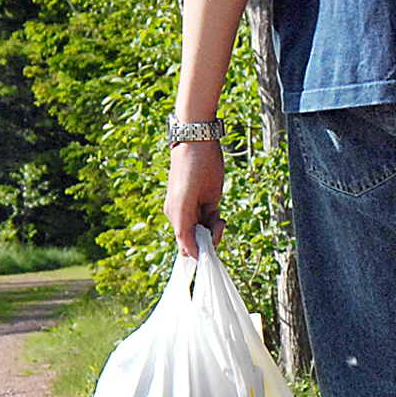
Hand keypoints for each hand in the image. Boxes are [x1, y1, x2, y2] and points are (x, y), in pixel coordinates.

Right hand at [164, 140, 225, 257]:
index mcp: (175, 217)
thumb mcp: (184, 200)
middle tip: (217, 225)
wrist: (200, 142)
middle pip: (197, 242)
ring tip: (219, 218)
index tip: (211, 249)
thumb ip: (185, 228)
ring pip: (207, 233)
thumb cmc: (191, 167)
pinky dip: (218, 224)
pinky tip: (219, 216)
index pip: (185, 246)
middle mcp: (184, 216)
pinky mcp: (208, 203)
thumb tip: (191, 255)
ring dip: (215, 231)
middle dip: (210, 240)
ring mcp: (196, 209)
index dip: (198, 252)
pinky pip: (212, 223)